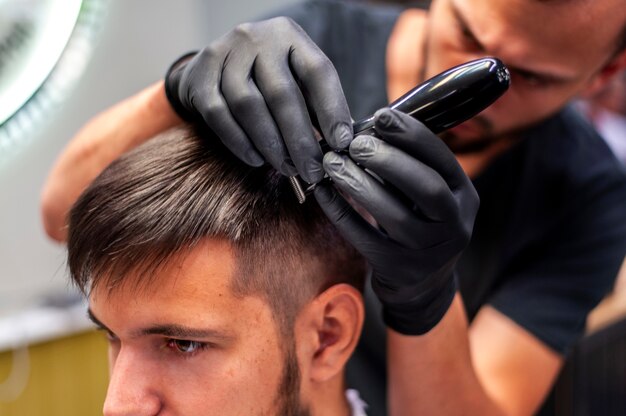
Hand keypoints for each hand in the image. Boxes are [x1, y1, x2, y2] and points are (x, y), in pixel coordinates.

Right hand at [164, 17, 352, 183]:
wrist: (212, 67)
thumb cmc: (267, 79)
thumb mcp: (296, 79)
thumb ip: (316, 105)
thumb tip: (341, 146)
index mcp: (289, 35)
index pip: (318, 71)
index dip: (332, 110)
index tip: (342, 144)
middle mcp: (256, 38)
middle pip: (282, 94)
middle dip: (300, 140)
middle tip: (312, 171)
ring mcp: (224, 55)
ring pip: (249, 106)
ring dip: (271, 145)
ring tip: (287, 168)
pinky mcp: (199, 78)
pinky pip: (220, 116)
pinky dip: (240, 143)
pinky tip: (257, 159)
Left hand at [314, 108, 478, 334]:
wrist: (424, 283)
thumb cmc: (420, 221)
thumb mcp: (429, 195)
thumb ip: (409, 165)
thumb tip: (366, 127)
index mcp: (465, 196)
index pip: (442, 159)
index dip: (411, 135)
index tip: (380, 115)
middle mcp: (454, 224)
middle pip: (425, 188)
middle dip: (388, 160)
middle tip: (355, 143)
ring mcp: (428, 251)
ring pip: (393, 216)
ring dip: (358, 184)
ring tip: (332, 163)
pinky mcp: (398, 269)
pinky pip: (364, 238)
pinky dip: (340, 213)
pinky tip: (322, 192)